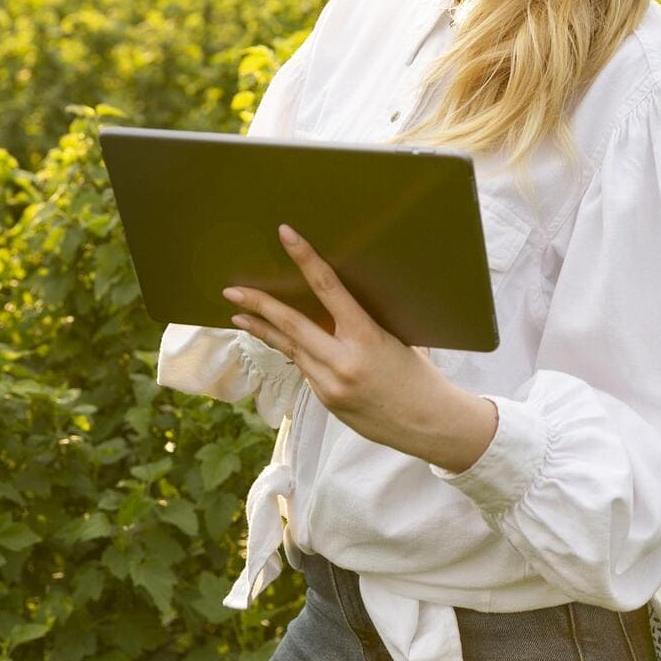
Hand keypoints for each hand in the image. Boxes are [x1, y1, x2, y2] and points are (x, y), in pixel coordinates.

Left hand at [222, 224, 497, 470]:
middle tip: (231, 290)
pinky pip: (305, 369)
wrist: (429, 425)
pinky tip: (289, 345)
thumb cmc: (419, 375)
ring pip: (291, 349)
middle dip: (258, 305)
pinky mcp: (326, 402)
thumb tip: (335, 302)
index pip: (329, 288)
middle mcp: (343, 361)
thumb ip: (362, 323)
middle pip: (290, 325)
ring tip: (240, 315)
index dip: (305, 258)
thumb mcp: (396, 338)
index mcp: (366, 336)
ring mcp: (330, 385)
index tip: (285, 235)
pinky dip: (298, 354)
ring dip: (266, 331)